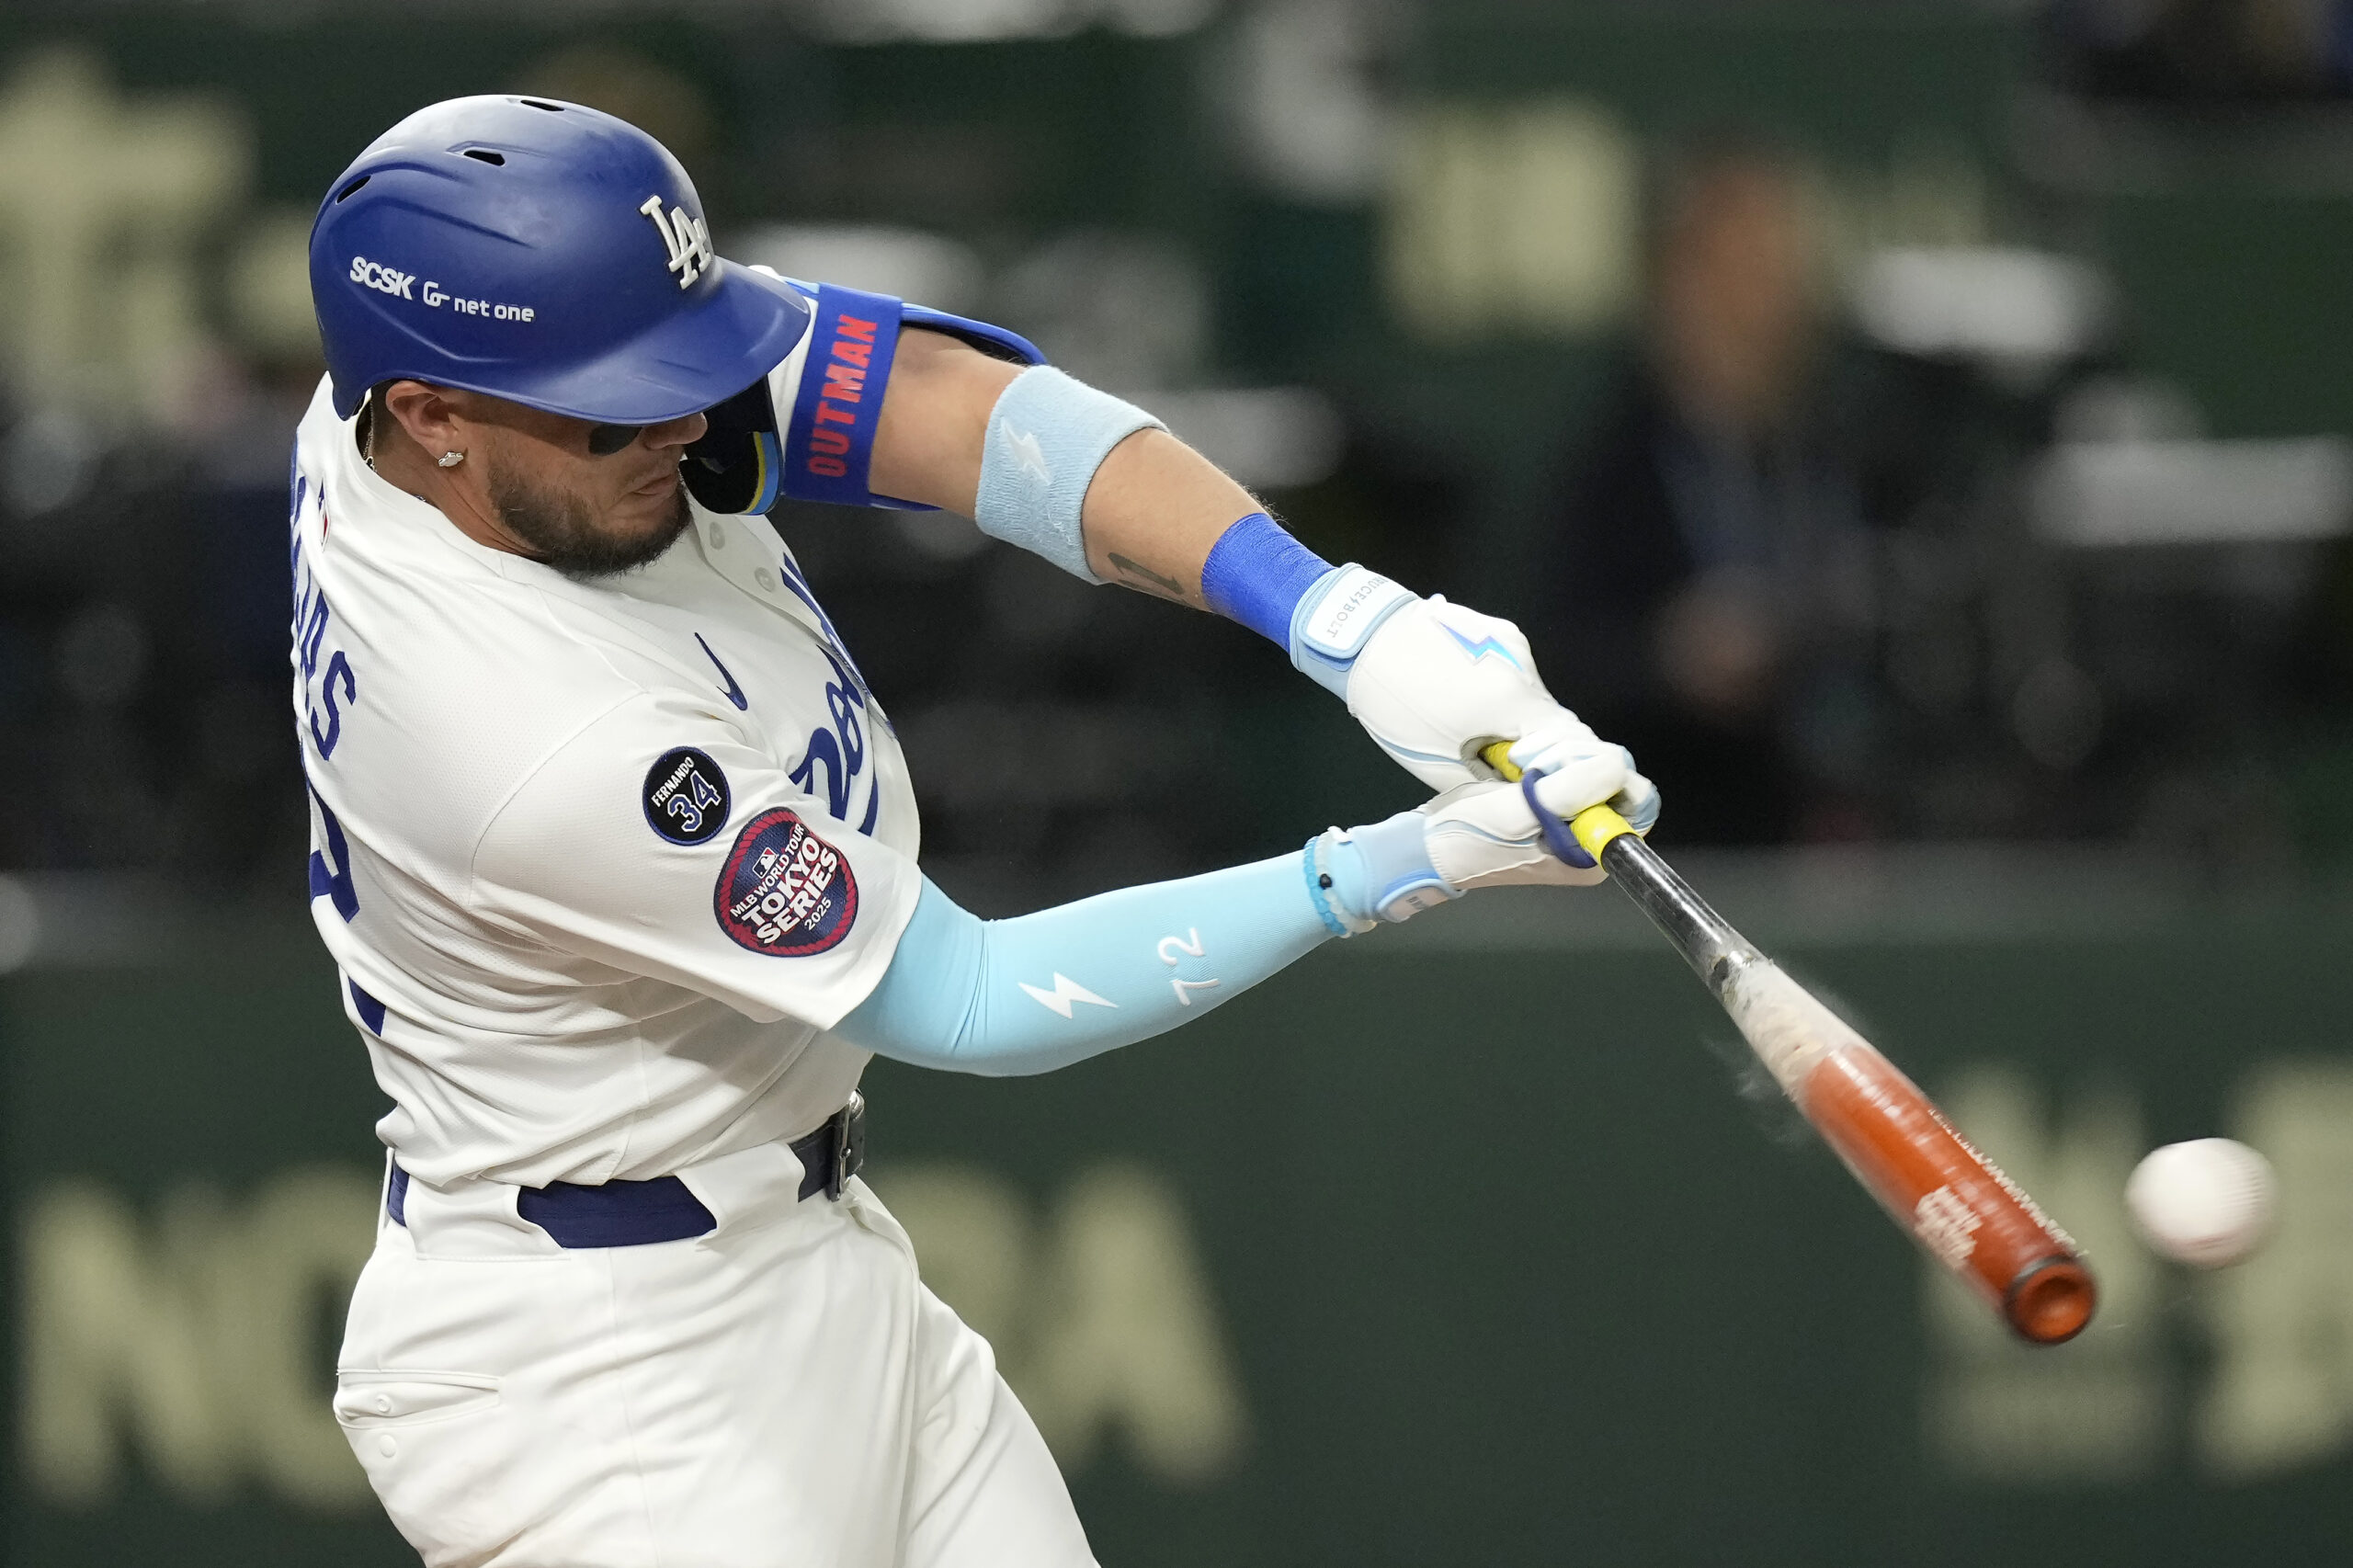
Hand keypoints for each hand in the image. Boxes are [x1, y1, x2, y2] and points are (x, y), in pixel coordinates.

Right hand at [1314, 777, 1631, 932]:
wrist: (1425, 844)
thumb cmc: (1468, 836)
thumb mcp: (1518, 812)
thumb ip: (1571, 790)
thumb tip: (1618, 766)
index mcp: (1593, 854)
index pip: (1632, 801)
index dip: (1602, 772)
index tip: (1556, 767)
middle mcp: (1590, 840)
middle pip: (1614, 778)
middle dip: (1577, 757)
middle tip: (1532, 760)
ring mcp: (1571, 821)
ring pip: (1591, 766)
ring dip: (1558, 752)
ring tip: (1518, 759)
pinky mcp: (1552, 802)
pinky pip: (1569, 765)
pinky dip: (1548, 754)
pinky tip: (1518, 758)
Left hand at [1337, 591, 1659, 829]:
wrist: (1364, 635)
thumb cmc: (1395, 703)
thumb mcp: (1439, 762)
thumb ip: (1487, 783)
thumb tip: (1518, 797)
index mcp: (1513, 705)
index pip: (1574, 749)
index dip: (1571, 778)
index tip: (1558, 796)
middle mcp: (1524, 671)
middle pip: (1559, 725)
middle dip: (1547, 756)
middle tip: (1519, 779)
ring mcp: (1514, 647)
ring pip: (1537, 701)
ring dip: (1523, 728)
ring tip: (1483, 740)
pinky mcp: (1501, 634)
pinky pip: (1518, 678)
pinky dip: (1506, 700)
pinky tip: (1472, 706)